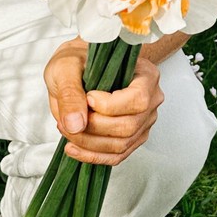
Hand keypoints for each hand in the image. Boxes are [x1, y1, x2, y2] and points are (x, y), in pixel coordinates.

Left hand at [44, 37, 163, 166]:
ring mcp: (143, 122)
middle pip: (127, 127)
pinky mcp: (132, 138)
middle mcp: (151, 100)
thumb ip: (70, 93)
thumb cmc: (78, 60)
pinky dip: (93, 156)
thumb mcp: (66, 67)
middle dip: (93, 128)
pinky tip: (74, 148)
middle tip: (67, 119)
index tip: (87, 98)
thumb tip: (76, 124)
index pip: (137, 100)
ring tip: (66, 130)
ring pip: (121, 145)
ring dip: (88, 143)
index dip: (108, 106)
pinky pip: (117, 156)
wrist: (80, 67)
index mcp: (146, 75)